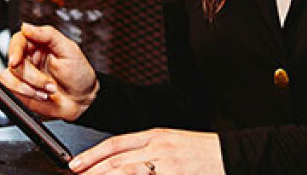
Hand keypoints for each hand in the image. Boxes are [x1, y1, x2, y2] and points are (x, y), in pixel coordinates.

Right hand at [0, 22, 97, 120]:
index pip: (18, 41)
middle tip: (49, 85)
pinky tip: (17, 97)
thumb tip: (26, 26)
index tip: (16, 62)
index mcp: (37, 45)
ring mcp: (23, 77)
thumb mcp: (69, 50)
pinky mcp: (19, 93)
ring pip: (7, 79)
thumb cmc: (79, 75)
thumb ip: (48, 35)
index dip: (14, 51)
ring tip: (45, 94)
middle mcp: (28, 60)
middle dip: (31, 77)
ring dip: (27, 89)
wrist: (83, 101)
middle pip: (13, 63)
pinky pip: (4, 91)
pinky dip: (5, 95)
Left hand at [69, 128, 223, 174]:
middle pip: (116, 160)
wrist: (231, 156)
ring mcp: (166, 164)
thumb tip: (121, 161)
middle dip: (92, 171)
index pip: (115, 144)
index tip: (75, 164)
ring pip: (126, 171)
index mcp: (155, 135)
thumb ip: (147, 150)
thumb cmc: (202, 153)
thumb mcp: (172, 142)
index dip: (92, 155)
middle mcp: (158, 147)